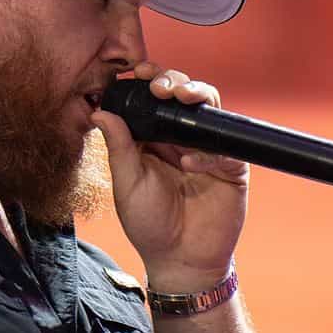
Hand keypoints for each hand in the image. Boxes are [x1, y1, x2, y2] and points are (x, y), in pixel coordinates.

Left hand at [89, 62, 248, 290]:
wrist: (181, 260)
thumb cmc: (150, 224)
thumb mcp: (127, 183)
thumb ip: (118, 146)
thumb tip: (99, 111)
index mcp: (155, 138)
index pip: (155, 98)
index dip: (150, 80)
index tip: (139, 71)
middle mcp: (183, 138)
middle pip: (185, 94)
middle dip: (174, 80)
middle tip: (161, 85)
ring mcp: (210, 150)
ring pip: (210, 108)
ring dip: (197, 96)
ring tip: (180, 98)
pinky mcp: (232, 168)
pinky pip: (226, 147)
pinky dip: (208, 150)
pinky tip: (189, 162)